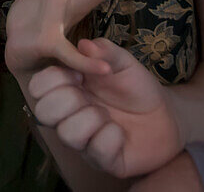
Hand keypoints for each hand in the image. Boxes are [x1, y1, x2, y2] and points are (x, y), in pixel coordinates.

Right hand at [28, 38, 181, 177]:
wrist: (166, 114)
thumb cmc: (136, 87)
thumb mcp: (123, 62)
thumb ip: (105, 51)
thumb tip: (83, 44)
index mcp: (69, 89)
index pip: (38, 86)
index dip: (54, 78)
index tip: (80, 74)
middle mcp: (70, 116)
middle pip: (43, 112)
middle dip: (67, 99)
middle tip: (89, 96)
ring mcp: (84, 140)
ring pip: (66, 134)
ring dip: (91, 119)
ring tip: (107, 115)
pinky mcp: (102, 160)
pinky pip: (96, 150)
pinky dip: (112, 136)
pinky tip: (121, 133)